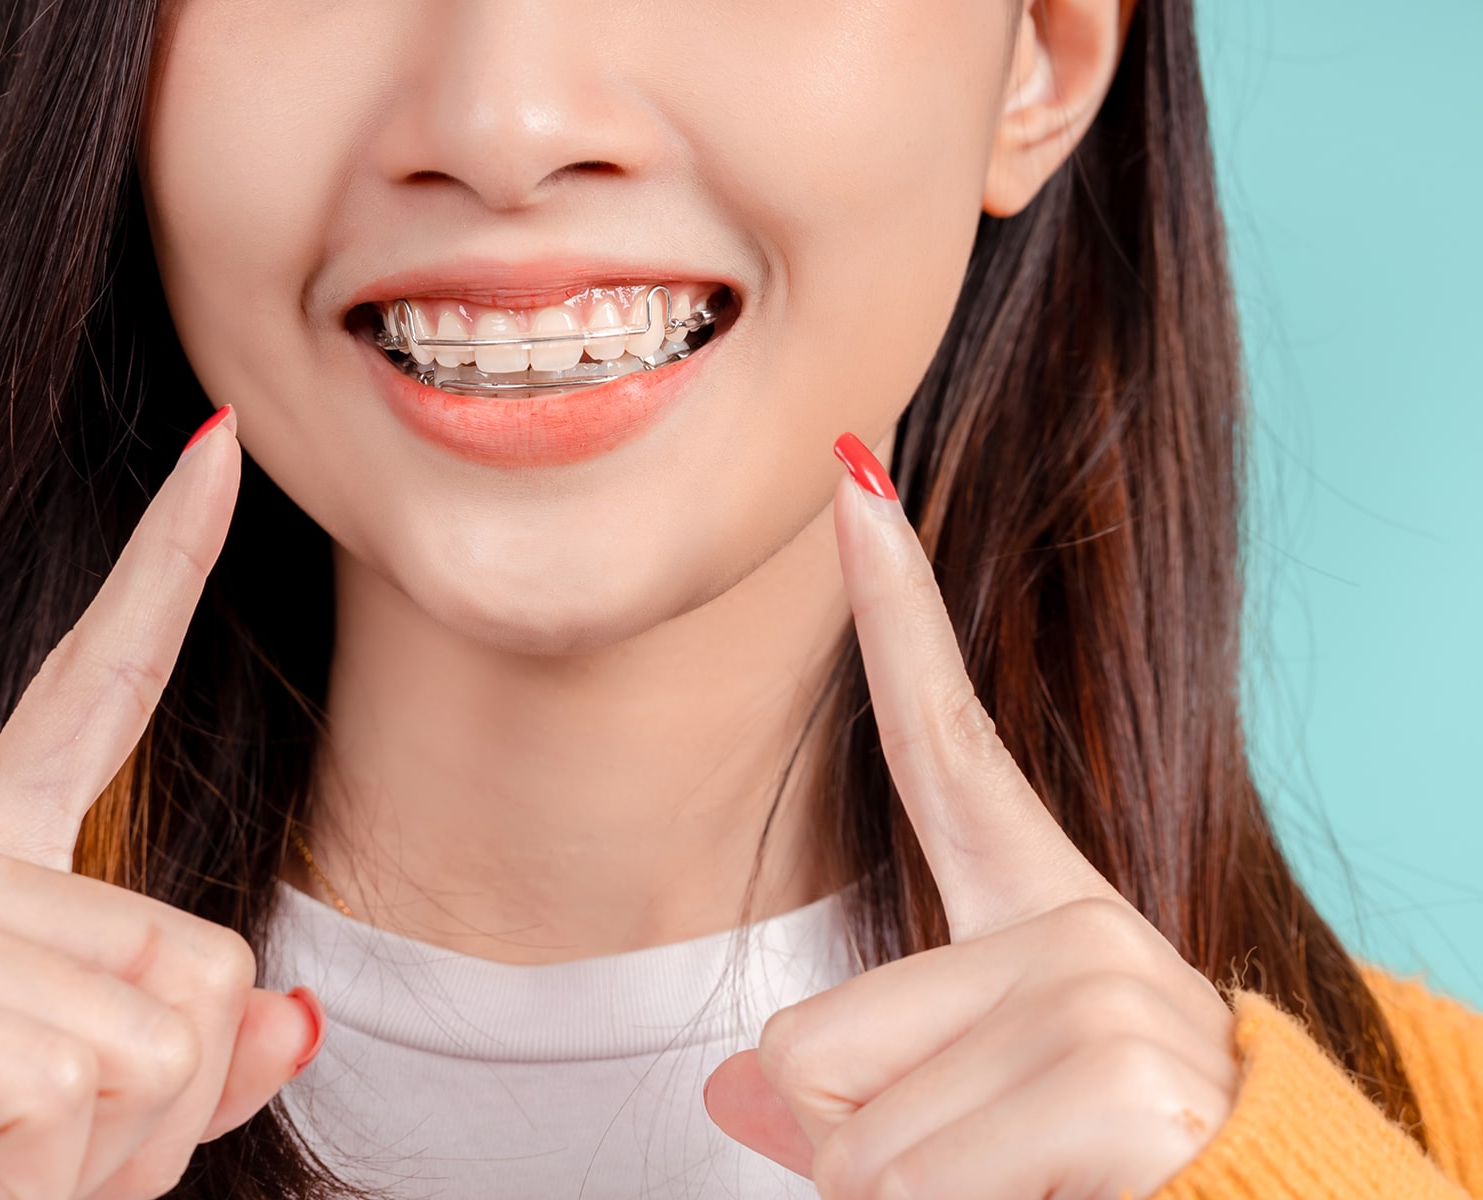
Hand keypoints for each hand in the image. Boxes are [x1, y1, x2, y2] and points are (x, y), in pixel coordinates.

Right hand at [0, 408, 321, 1199]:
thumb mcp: (93, 1111)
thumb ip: (197, 1054)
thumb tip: (303, 1016)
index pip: (96, 683)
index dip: (167, 565)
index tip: (219, 445)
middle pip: (198, 959)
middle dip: (160, 1102)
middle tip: (34, 1145)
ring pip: (151, 1037)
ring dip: (102, 1153)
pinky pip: (70, 1082)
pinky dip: (43, 1173)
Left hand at [703, 435, 1237, 1199]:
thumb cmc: (1114, 1181)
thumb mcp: (973, 1117)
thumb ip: (864, 1080)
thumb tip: (726, 1097)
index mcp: (1045, 919)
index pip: (945, 743)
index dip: (892, 612)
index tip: (853, 482)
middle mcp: (1078, 933)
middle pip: (806, 1045)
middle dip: (861, 1148)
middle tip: (991, 1176)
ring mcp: (1098, 993)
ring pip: (846, 1135)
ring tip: (1026, 1199)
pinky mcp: (1112, 1076)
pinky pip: (905, 1181)